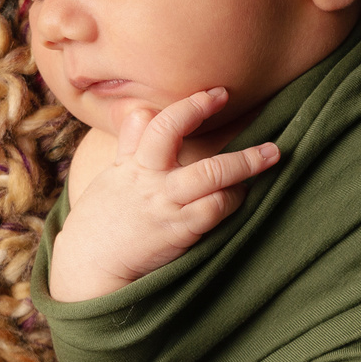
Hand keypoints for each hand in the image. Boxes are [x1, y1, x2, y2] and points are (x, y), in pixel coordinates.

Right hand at [47, 88, 280, 300]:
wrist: (89, 267)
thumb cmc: (102, 221)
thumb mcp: (111, 177)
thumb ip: (130, 145)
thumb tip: (140, 110)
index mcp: (130, 164)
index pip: (150, 122)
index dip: (185, 105)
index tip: (213, 94)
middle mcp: (147, 178)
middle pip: (172, 132)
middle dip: (199, 110)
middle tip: (226, 96)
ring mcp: (164, 204)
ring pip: (208, 173)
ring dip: (244, 162)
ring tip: (271, 154)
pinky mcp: (177, 231)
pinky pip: (214, 209)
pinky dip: (233, 200)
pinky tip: (244, 195)